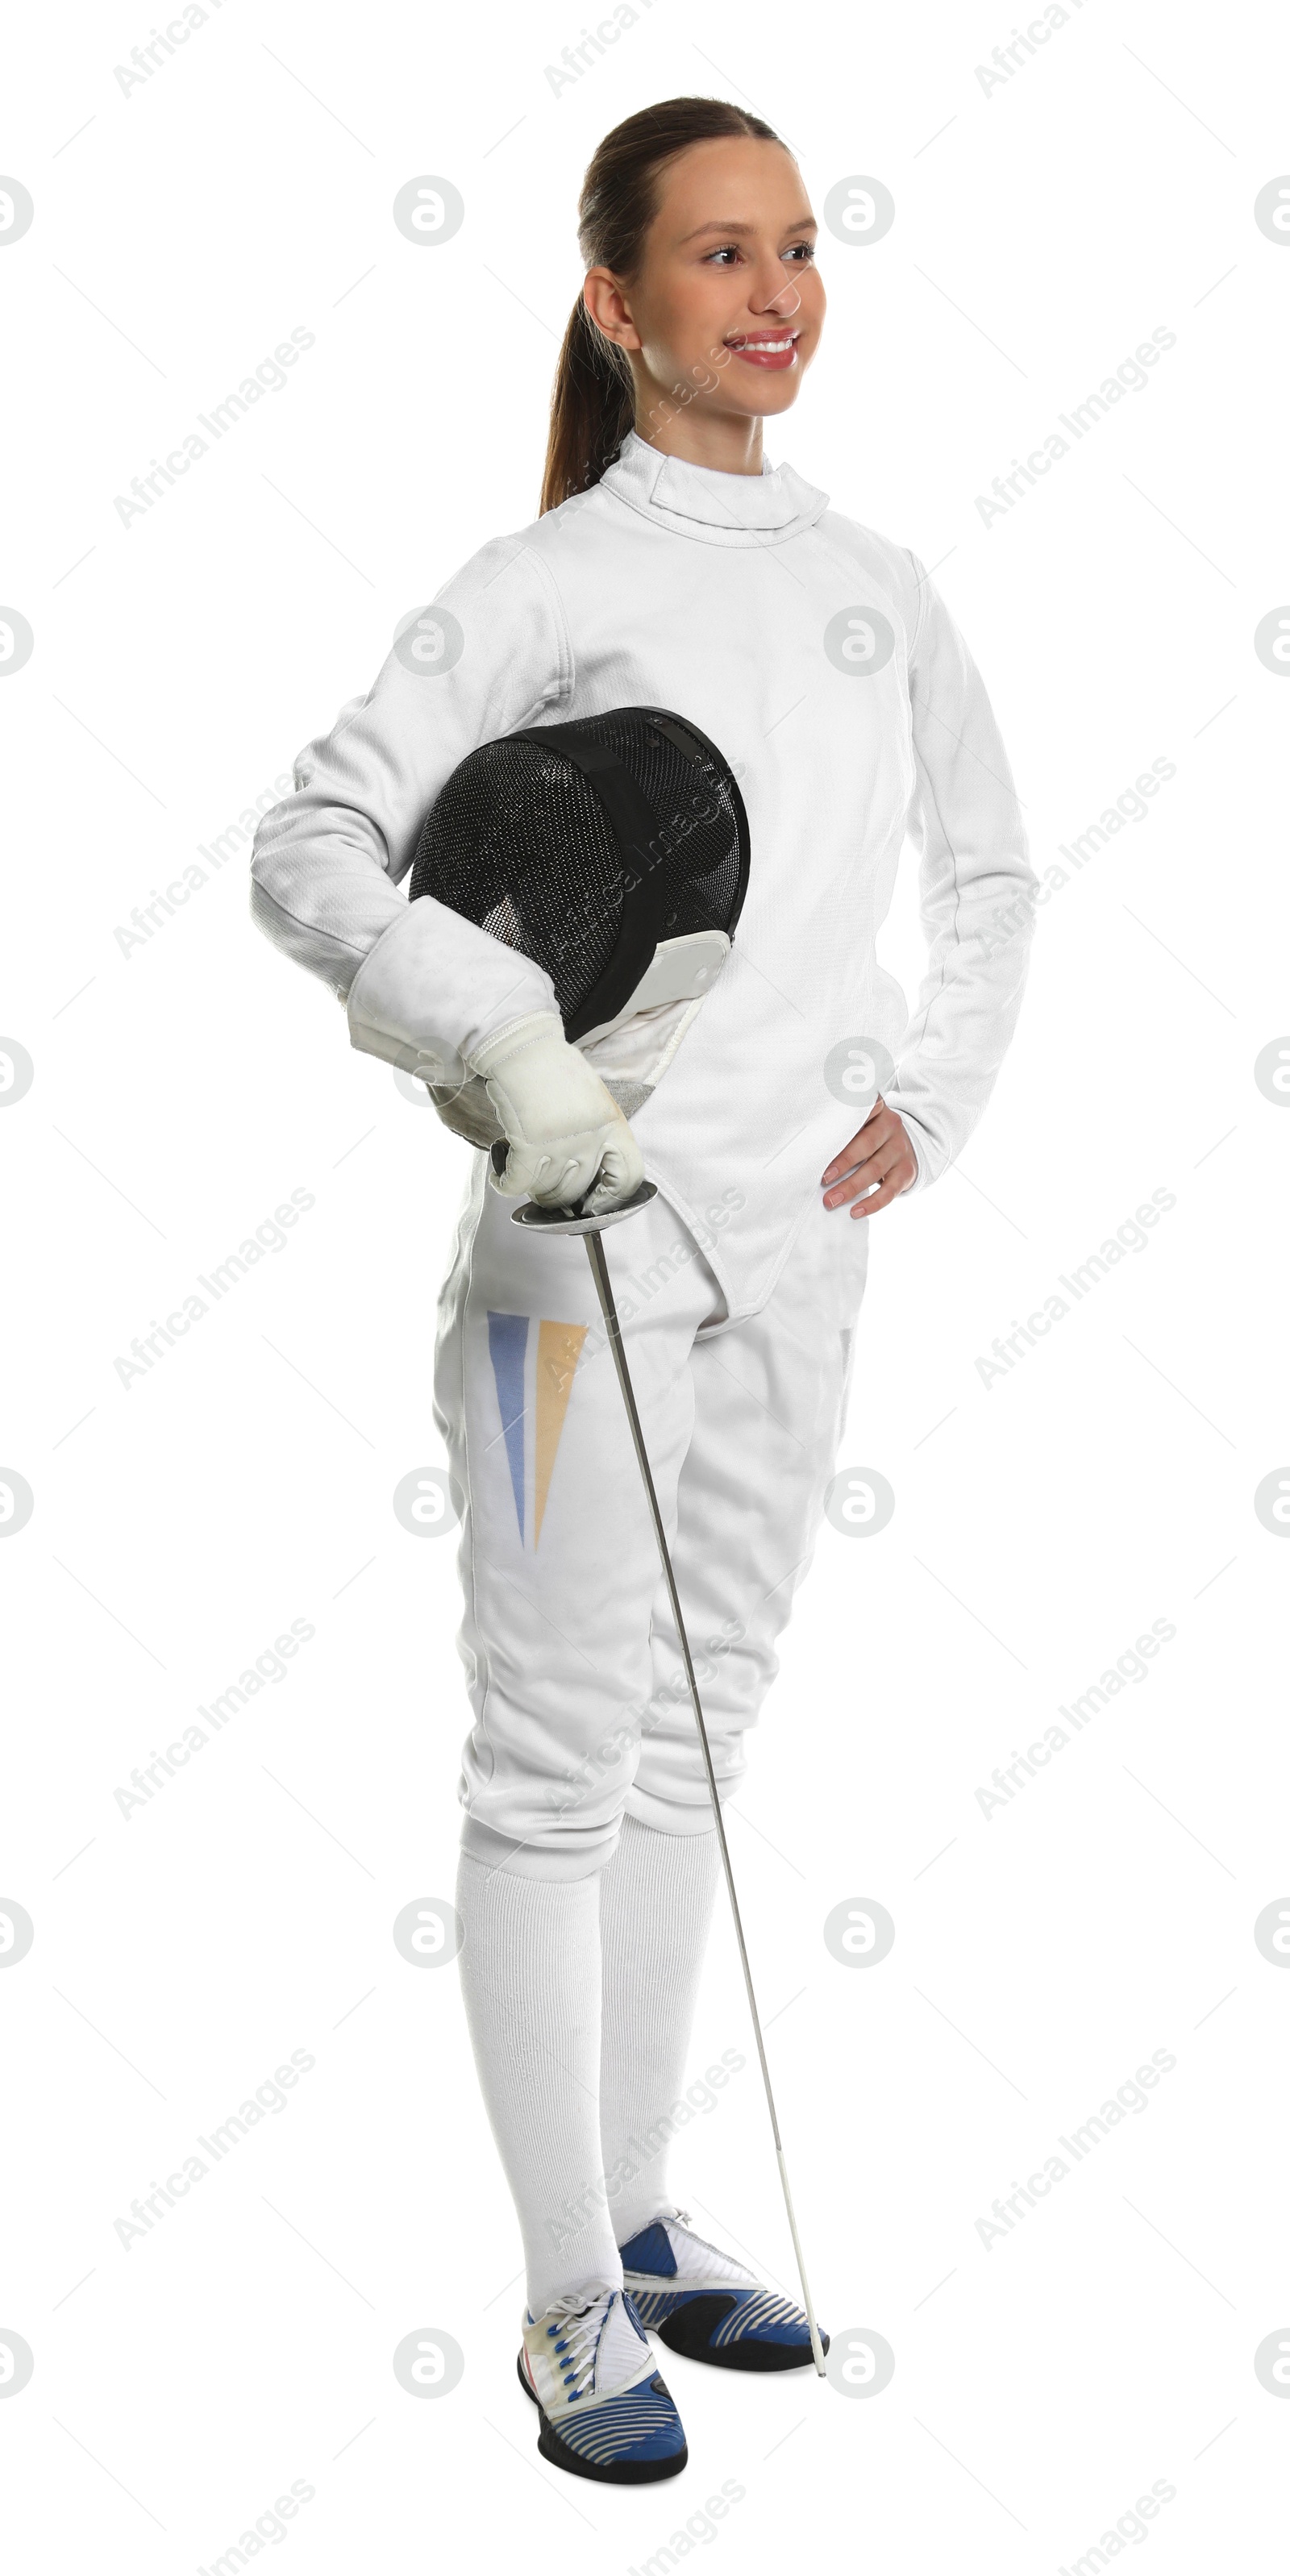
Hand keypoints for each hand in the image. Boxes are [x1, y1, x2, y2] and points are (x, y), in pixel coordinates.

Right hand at [468, 1012, 644, 1211]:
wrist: (525, 1049)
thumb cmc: (556, 1071)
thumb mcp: (595, 1101)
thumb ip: (598, 1134)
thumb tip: (588, 1173)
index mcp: (613, 1124)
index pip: (629, 1175)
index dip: (612, 1198)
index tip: (595, 1203)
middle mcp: (590, 1137)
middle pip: (579, 1190)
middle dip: (560, 1199)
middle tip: (547, 1191)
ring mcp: (560, 1142)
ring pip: (548, 1190)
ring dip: (533, 1191)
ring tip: (525, 1178)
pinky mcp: (529, 1143)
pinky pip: (518, 1183)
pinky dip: (506, 1186)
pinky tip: (502, 1179)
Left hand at [821, 1096, 916, 1217]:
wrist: (904, 1147)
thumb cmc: (868, 1135)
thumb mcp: (860, 1122)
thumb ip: (841, 1125)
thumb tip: (808, 1146)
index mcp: (876, 1109)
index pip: (862, 1110)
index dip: (846, 1119)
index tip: (827, 1129)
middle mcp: (891, 1125)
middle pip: (867, 1144)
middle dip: (843, 1163)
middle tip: (823, 1179)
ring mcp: (900, 1149)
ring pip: (875, 1169)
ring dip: (851, 1187)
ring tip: (831, 1200)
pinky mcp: (906, 1171)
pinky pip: (890, 1191)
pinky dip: (872, 1203)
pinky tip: (855, 1212)